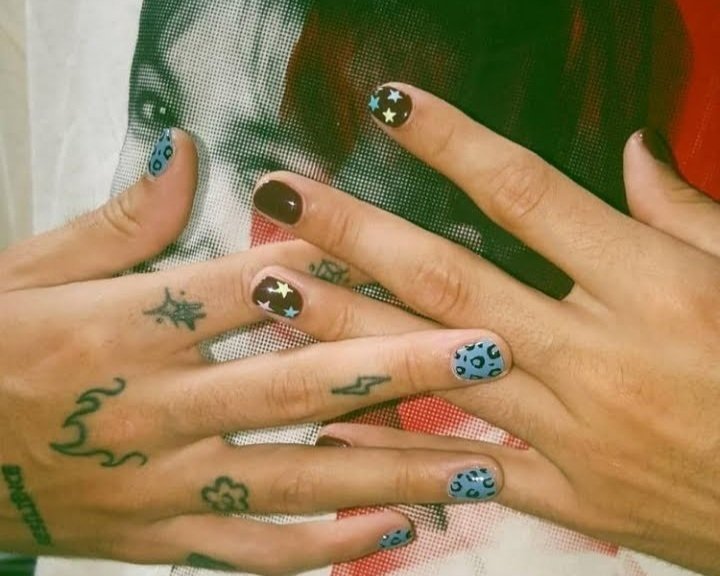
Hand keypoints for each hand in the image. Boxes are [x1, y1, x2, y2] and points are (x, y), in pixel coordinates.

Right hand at [0, 129, 514, 574]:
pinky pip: (257, 550)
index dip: (327, 266)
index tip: (404, 253)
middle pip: (294, 383)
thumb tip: (186, 152)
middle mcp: (152, 407)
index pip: (242, 288)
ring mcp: (162, 483)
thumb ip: (123, 220)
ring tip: (479, 461)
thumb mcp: (31, 271)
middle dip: (398, 367)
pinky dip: (328, 546)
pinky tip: (397, 531)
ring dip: (393, 469)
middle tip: (488, 354)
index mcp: (120, 328)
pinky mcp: (161, 538)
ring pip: (296, 477)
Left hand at [250, 84, 719, 573]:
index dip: (452, 142)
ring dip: (347, 329)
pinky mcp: (570, 497)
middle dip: (356, 233)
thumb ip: (685, 212)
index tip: (391, 105)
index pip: (527, 193)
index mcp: (651, 287)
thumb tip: (633, 150)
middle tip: (283, 196)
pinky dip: (396, 448)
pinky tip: (332, 423)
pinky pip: (466, 470)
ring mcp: (574, 433)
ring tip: (275, 292)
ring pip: (436, 370)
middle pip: (451, 278)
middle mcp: (597, 355)